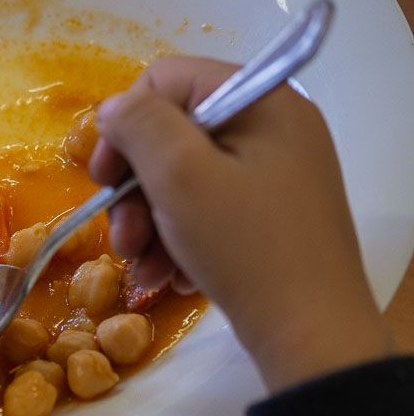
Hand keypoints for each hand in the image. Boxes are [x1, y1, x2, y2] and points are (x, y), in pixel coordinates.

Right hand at [90, 56, 393, 391]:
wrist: (311, 334)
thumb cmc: (246, 246)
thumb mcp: (180, 176)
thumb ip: (140, 126)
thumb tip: (115, 108)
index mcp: (260, 100)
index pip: (167, 81)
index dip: (125, 126)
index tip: (105, 180)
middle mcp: (271, 128)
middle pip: (171, 136)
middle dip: (134, 190)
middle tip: (122, 238)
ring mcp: (273, 174)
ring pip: (182, 180)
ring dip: (149, 224)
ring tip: (142, 268)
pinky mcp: (269, 216)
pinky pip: (206, 211)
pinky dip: (178, 241)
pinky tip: (169, 277)